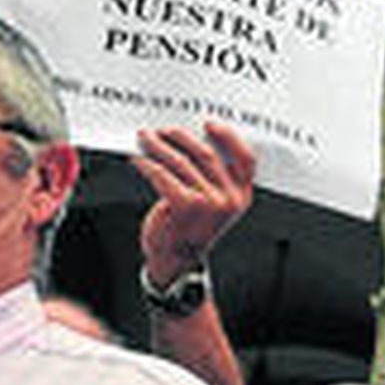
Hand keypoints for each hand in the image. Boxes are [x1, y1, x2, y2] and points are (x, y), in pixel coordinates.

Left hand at [135, 121, 254, 284]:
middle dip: (179, 137)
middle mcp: (229, 199)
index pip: (246, 160)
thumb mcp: (214, 205)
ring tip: (145, 140)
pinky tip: (138, 160)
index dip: (228, 137)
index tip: (208, 124)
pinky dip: (147, 164)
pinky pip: (163, 174)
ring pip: (181, 162)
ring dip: (158, 146)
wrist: (176, 261)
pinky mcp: (185, 205)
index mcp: (241, 196)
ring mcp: (209, 203)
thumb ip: (213, 179)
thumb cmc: (190, 229)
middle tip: (161, 131)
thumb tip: (187, 141)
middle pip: (206, 154)